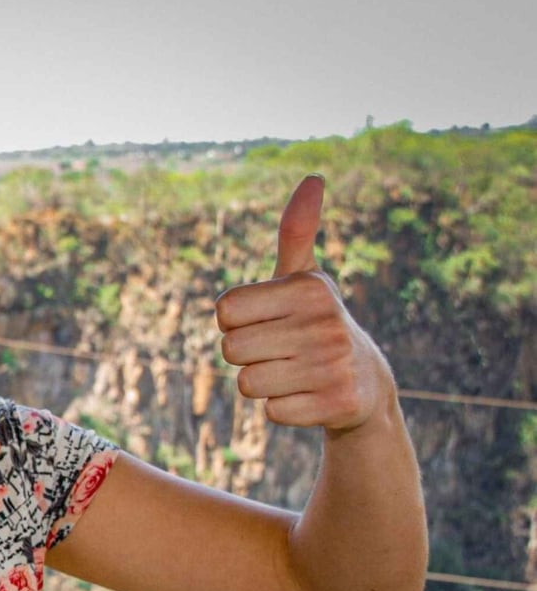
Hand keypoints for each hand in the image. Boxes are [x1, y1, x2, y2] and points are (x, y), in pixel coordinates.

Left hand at [215, 175, 393, 430]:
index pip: (225, 311)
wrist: (366, 382)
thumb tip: (313, 178)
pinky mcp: (336, 404)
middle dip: (248, 355)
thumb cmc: (316, 323)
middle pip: (231, 351)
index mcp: (308, 288)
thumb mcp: (304, 278)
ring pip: (248, 384)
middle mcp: (325, 323)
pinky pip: (272, 412)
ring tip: (294, 372)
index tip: (266, 321)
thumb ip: (297, 231)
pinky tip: (308, 395)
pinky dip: (283, 408)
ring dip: (263, 383)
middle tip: (281, 350)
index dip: (236, 322)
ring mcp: (333, 365)